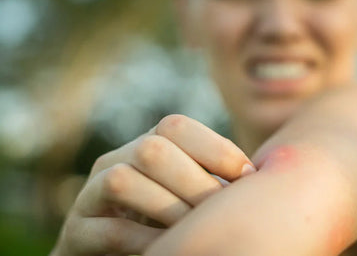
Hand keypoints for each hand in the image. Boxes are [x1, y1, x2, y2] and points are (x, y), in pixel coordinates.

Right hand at [51, 114, 255, 255]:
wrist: (118, 248)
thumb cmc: (170, 218)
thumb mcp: (194, 193)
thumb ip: (217, 179)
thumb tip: (264, 176)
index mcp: (149, 145)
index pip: (176, 126)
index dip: (215, 148)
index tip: (247, 177)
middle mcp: (117, 159)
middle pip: (152, 149)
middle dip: (194, 181)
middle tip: (220, 210)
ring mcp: (92, 192)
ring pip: (124, 180)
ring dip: (168, 208)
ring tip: (192, 228)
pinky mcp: (78, 229)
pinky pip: (108, 229)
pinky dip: (144, 239)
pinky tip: (167, 247)